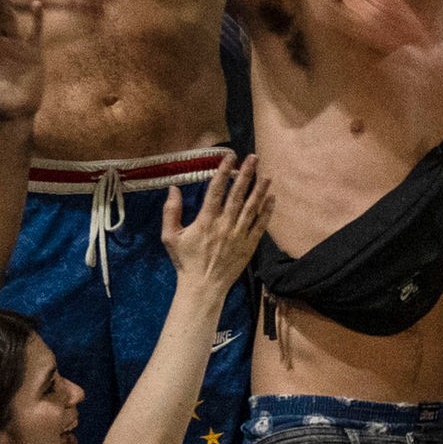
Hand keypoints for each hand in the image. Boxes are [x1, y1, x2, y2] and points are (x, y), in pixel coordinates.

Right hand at [159, 157, 268, 289]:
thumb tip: (173, 188)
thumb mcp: (170, 237)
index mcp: (206, 221)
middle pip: (238, 194)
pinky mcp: (249, 246)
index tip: (229, 156)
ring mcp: (239, 235)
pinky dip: (267, 211)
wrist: (203, 287)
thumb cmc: (185, 261)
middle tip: (254, 157)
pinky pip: (260, 225)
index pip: (216, 189)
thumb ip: (170, 211)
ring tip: (267, 174)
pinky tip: (272, 198)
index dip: (223, 171)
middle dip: (246, 173)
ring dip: (260, 189)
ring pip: (252, 207)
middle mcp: (225, 225)